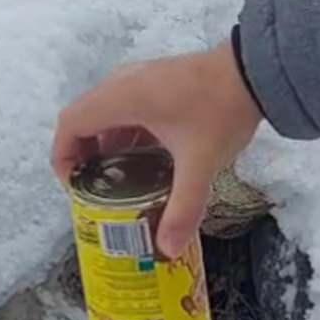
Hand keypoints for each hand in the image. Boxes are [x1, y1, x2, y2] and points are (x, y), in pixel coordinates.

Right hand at [51, 41, 262, 257]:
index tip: (74, 188)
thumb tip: (168, 248)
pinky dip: (124, 138)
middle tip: (96, 193)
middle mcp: (123, 84)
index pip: (70, 124)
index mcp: (122, 97)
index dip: (63, 157)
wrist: (256, 70)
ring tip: (118, 185)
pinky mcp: (157, 84)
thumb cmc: (221, 110)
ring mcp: (141, 80)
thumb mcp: (200, 164)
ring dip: (105, 148)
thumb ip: (183, 208)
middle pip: (84, 120)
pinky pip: (126, 111)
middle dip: (83, 158)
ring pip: (106, 116)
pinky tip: (144, 165)